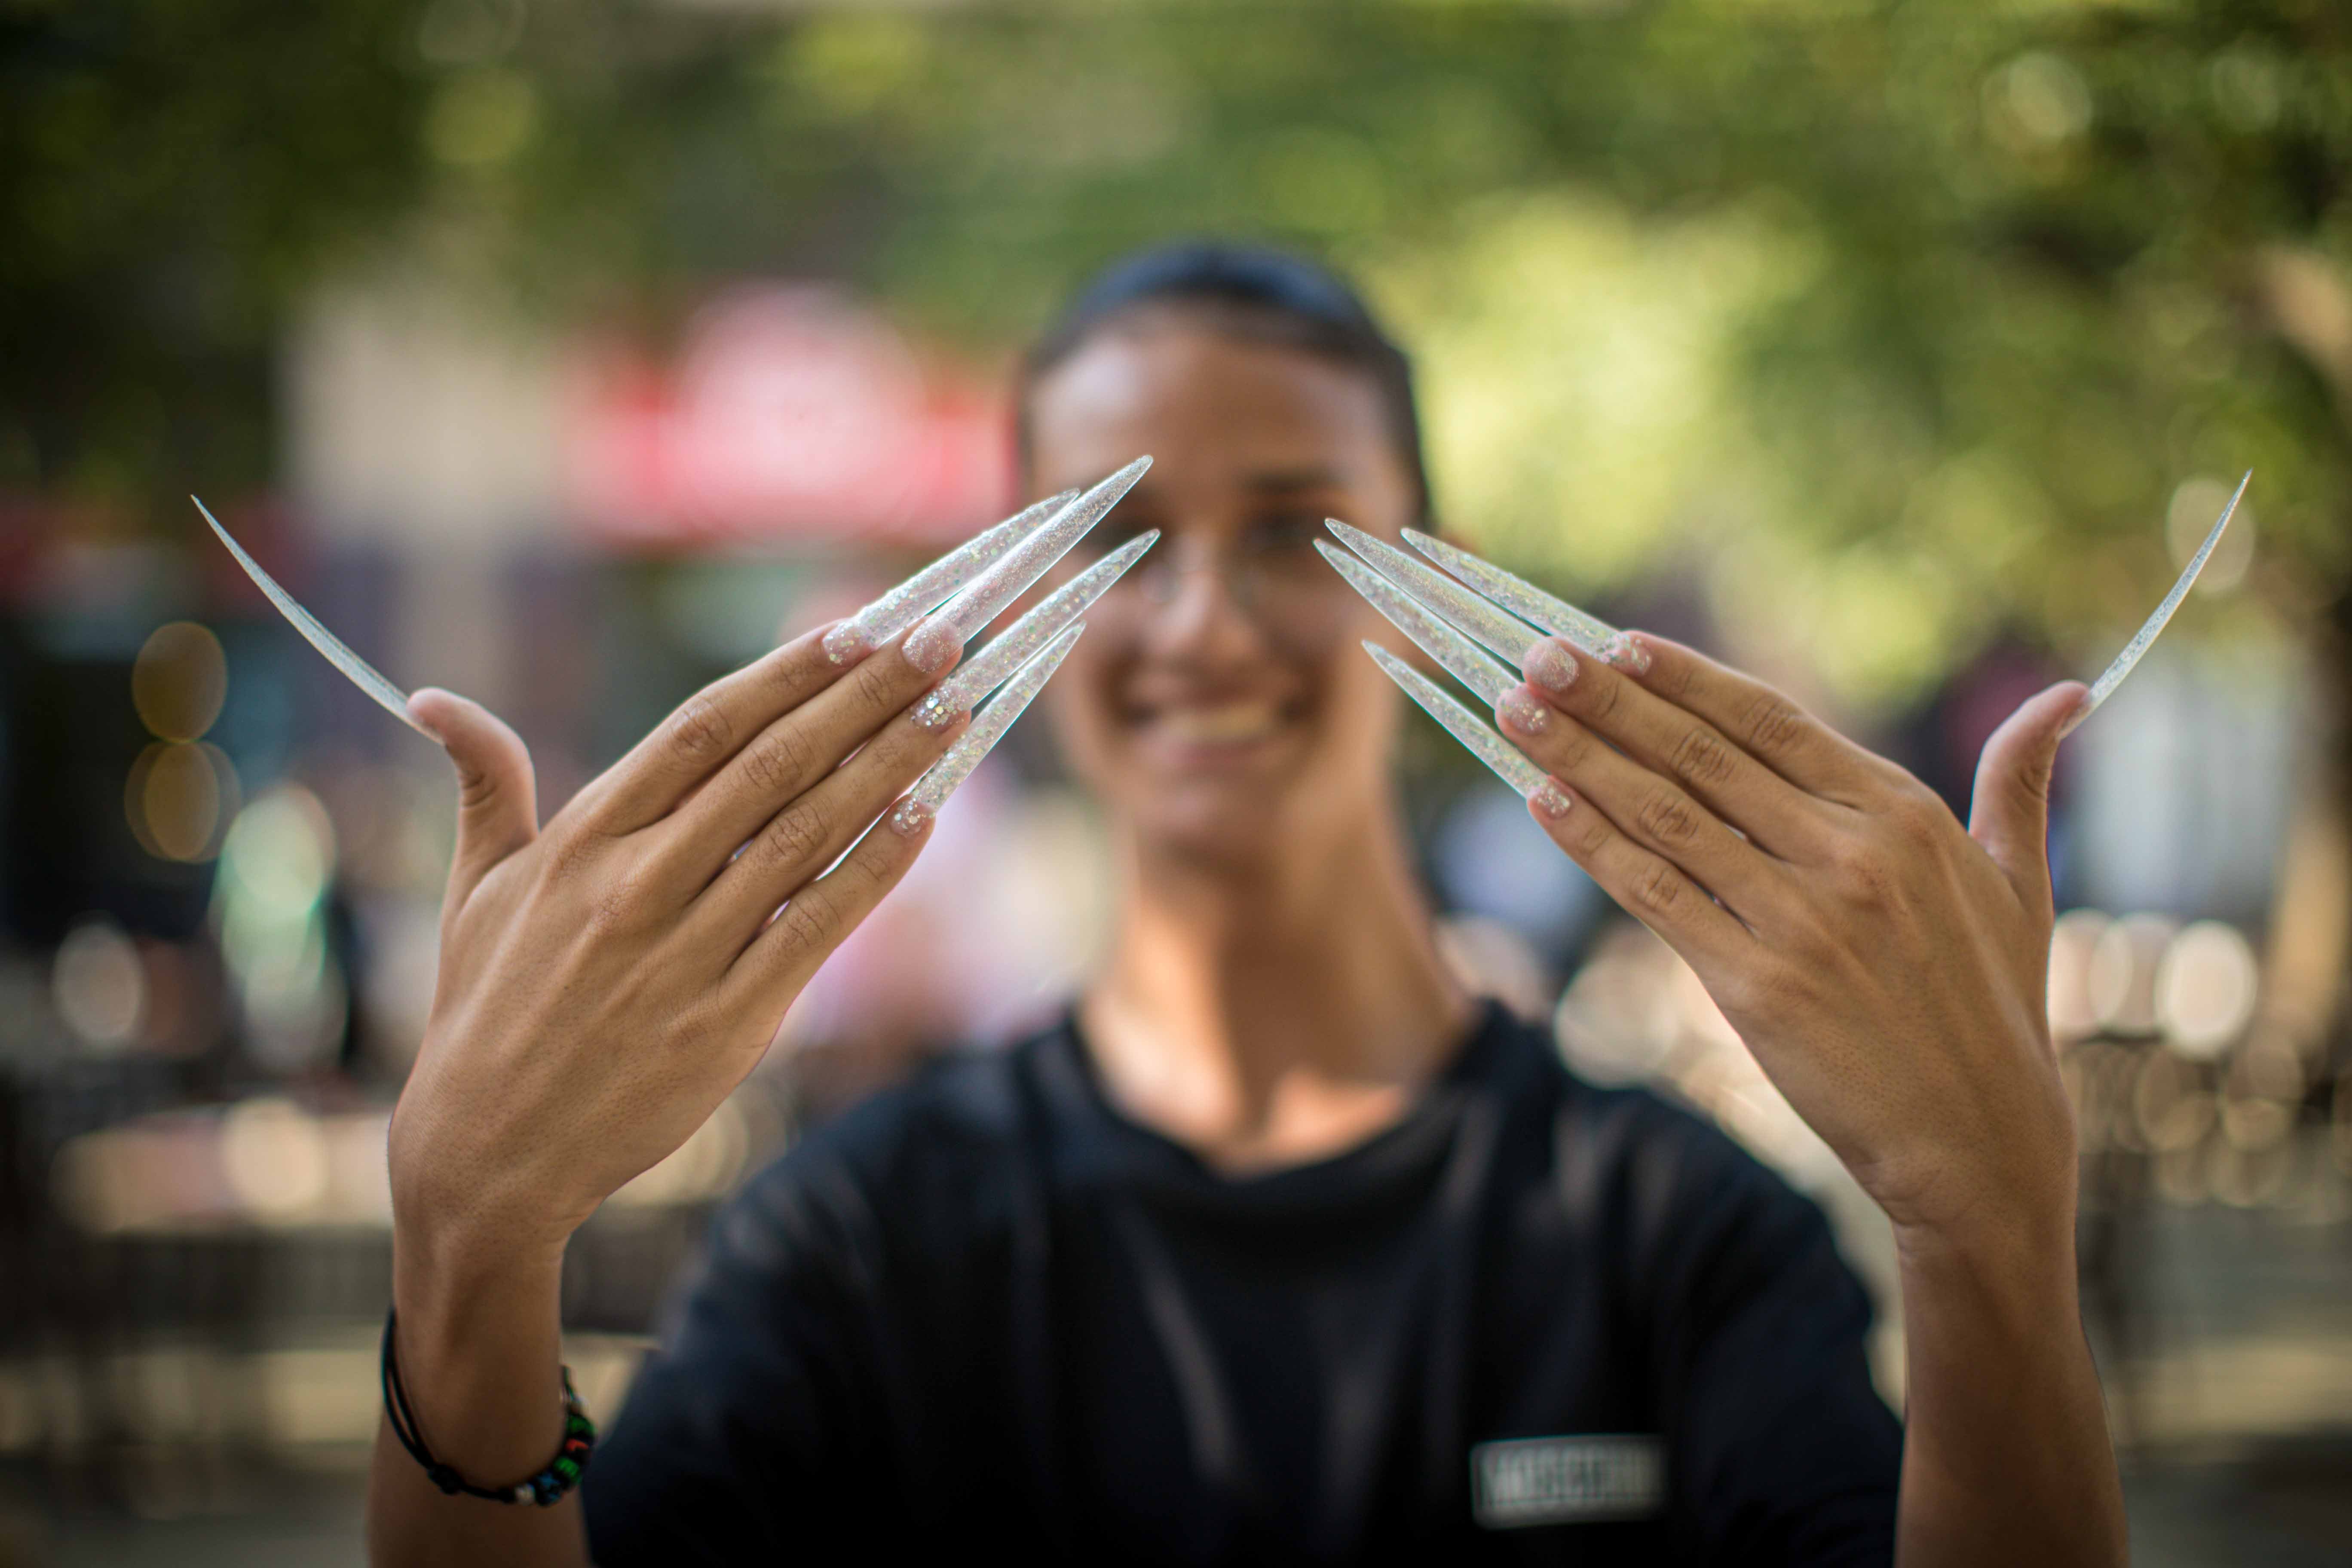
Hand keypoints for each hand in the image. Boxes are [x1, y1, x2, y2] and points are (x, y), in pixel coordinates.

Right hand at [388, 626, 969, 1260]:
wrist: (488, 1151)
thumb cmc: (484, 1009)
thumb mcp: (473, 890)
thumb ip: (487, 786)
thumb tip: (434, 701)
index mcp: (584, 838)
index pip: (704, 727)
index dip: (786, 675)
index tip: (854, 631)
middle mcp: (639, 882)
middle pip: (774, 764)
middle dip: (865, 697)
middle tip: (938, 642)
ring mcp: (686, 950)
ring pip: (808, 833)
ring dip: (890, 765)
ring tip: (953, 711)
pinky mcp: (728, 1018)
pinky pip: (818, 923)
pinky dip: (874, 865)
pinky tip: (925, 816)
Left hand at [1496, 634, 2085, 1246]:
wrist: (1979, 1138)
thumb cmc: (1996, 1006)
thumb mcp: (2019, 883)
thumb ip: (2019, 783)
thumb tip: (2067, 698)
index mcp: (1903, 816)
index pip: (1769, 721)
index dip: (1687, 680)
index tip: (1620, 644)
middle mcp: (1848, 854)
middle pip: (1702, 755)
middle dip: (1610, 700)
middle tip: (1538, 655)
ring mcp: (1799, 918)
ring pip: (1666, 814)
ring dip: (1580, 758)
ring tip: (1516, 713)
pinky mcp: (1756, 984)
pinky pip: (1656, 894)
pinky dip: (1594, 844)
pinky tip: (1544, 802)